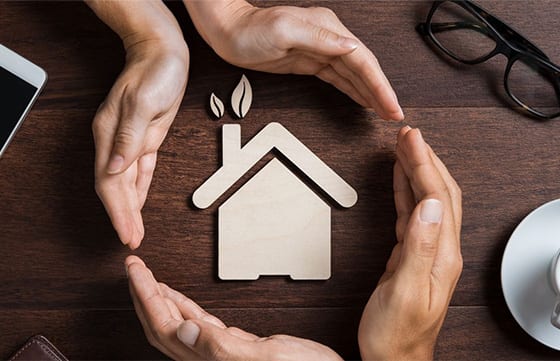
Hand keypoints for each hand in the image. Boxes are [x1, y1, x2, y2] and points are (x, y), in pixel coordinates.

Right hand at [87, 0, 188, 248]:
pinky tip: (140, 203)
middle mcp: (116, 141)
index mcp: (110, 134)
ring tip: (134, 231)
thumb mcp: (144, 103)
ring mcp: (130, 141)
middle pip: (116, 188)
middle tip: (131, 241)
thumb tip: (115, 168)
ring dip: (131, 208)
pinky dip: (139, 190)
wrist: (162, 53)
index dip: (117, 211)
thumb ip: (129, 137)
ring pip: (127, 183)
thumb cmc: (154, 72)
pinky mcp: (146, 139)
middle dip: (123, 217)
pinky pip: (140, 171)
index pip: (110, 182)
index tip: (126, 233)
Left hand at [126, 255, 342, 360]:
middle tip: (134, 268)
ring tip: (147, 279)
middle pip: (164, 325)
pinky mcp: (233, 345)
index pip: (166, 327)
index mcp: (210, 359)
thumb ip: (222, 347)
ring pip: (178, 324)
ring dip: (160, 299)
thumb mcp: (266, 356)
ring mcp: (219, 352)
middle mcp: (208, 358)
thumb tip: (181, 332)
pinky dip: (185, 307)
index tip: (136, 272)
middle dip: (145, 295)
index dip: (146, 297)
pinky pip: (199, 324)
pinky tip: (179, 299)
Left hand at [184, 0, 402, 120]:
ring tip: (385, 111)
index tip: (391, 105)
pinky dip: (353, 90)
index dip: (380, 85)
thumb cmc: (249, 30)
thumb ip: (321, 38)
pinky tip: (362, 99)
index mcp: (328, 30)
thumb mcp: (285, 29)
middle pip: (364, 69)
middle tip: (394, 114)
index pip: (363, 60)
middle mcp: (329, 39)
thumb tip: (351, 46)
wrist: (228, 31)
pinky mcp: (310, 62)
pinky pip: (338, 78)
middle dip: (381, 92)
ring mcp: (320, 51)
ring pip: (353, 75)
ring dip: (370, 94)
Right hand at [358, 127, 462, 359]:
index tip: (410, 138)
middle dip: (424, 158)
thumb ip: (419, 247)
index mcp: (442, 254)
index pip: (437, 196)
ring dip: (416, 170)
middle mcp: (439, 249)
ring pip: (426, 199)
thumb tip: (429, 204)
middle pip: (438, 192)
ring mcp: (427, 251)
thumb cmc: (397, 333)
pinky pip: (411, 213)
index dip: (423, 163)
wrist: (394, 358)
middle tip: (407, 134)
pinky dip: (405, 191)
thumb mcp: (406, 291)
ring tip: (404, 147)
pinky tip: (399, 180)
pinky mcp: (411, 254)